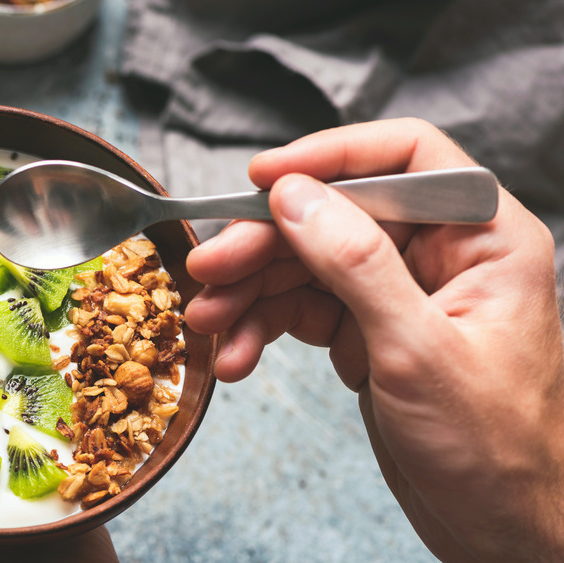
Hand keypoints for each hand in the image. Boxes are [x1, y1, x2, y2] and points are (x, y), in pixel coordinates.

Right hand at [184, 118, 563, 560]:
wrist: (499, 529)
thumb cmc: (495, 449)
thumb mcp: (419, 351)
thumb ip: (356, 263)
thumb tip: (296, 196)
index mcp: (481, 237)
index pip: (403, 159)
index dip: (329, 156)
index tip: (263, 177)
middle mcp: (438, 255)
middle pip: (334, 214)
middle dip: (265, 243)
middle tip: (209, 269)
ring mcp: (396, 294)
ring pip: (306, 264)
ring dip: (251, 293)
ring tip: (209, 324)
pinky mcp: (366, 333)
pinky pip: (301, 311)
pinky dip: (262, 330)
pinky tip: (235, 357)